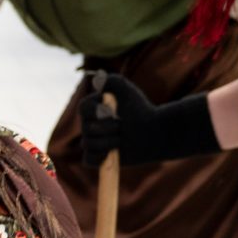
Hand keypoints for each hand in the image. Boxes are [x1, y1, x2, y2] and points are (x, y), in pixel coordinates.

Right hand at [81, 71, 218, 165]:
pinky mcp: (99, 157)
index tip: (111, 111)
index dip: (97, 111)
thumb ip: (111, 81)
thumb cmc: (140, 109)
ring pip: (89, 144)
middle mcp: (89, 124)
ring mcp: (93, 141)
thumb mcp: (126, 90)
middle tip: (122, 125)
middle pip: (87, 129)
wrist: (153, 132)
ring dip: (109, 142)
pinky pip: (89, 160)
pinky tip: (113, 152)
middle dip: (108, 128)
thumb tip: (96, 77)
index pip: (83, 108)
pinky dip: (100, 157)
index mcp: (93, 108)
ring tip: (122, 138)